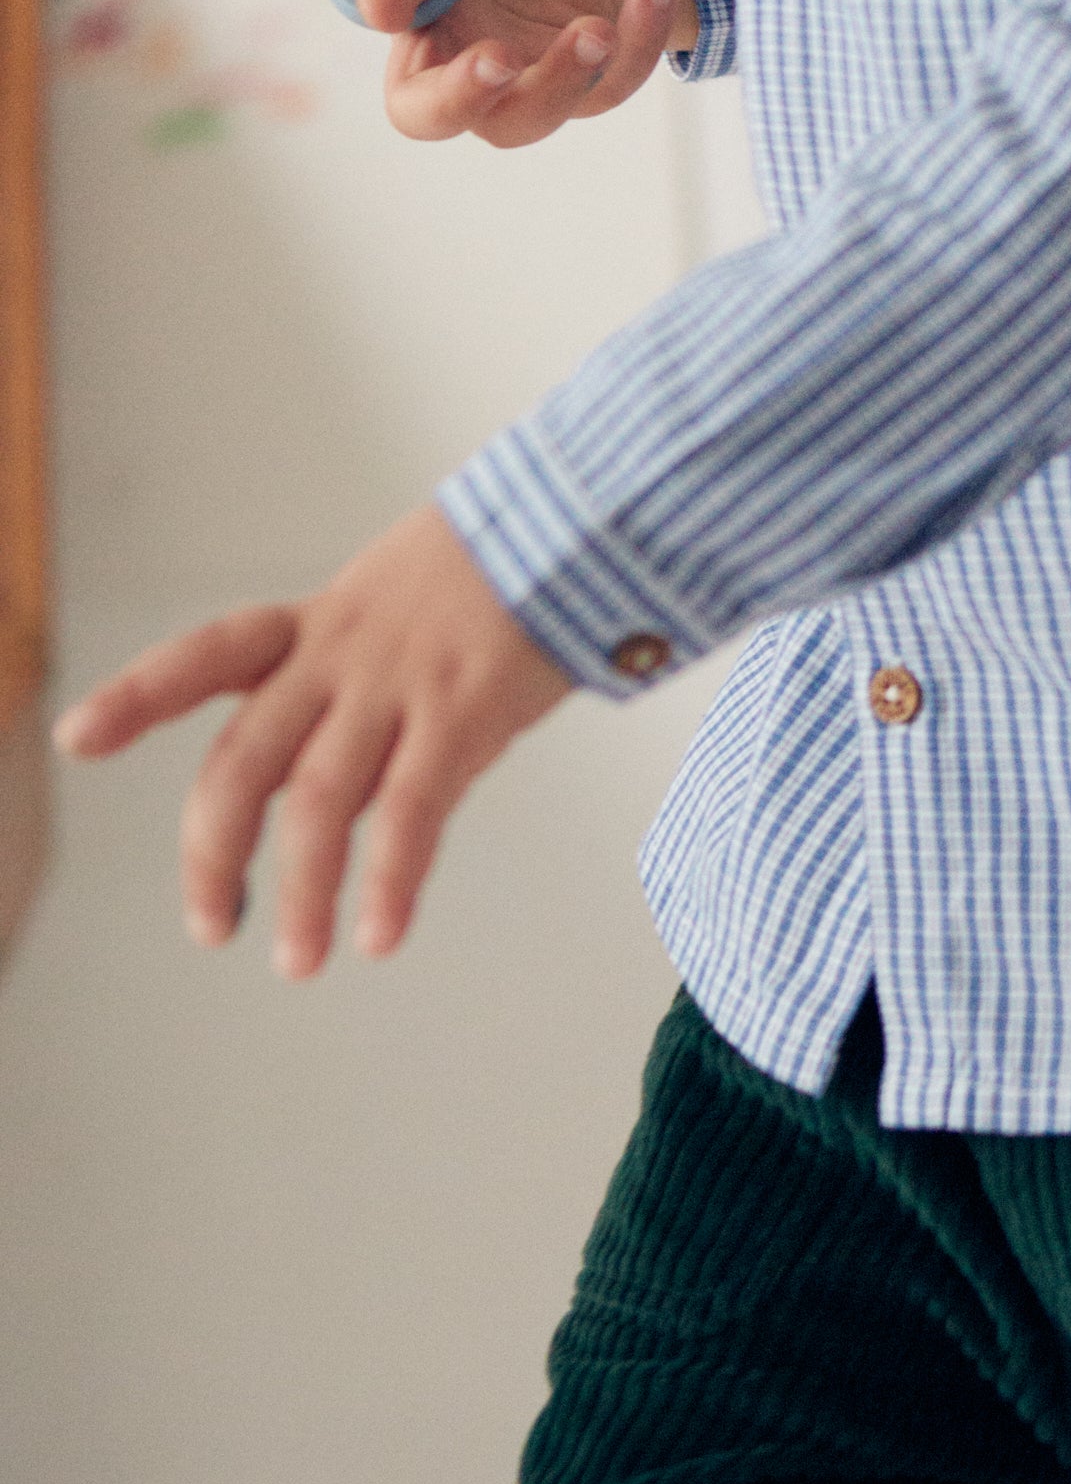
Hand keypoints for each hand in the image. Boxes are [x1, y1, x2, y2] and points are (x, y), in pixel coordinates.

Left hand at [54, 506, 572, 976]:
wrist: (581, 522)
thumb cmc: (494, 580)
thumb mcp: (397, 610)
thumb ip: (354, 699)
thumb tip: (335, 815)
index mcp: (318, 625)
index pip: (207, 654)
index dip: (138, 695)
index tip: (75, 738)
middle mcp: (340, 655)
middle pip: (244, 762)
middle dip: (213, 855)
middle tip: (212, 927)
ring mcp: (397, 683)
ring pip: (318, 804)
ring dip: (301, 894)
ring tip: (297, 960)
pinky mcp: (463, 712)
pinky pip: (412, 813)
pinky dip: (390, 882)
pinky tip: (380, 935)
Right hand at [321, 0, 684, 145]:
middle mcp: (446, 40)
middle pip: (420, 111)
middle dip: (453, 96)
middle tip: (490, 64)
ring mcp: (516, 73)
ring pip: (516, 122)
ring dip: (558, 81)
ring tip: (595, 23)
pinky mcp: (582, 86)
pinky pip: (603, 89)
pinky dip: (631, 45)